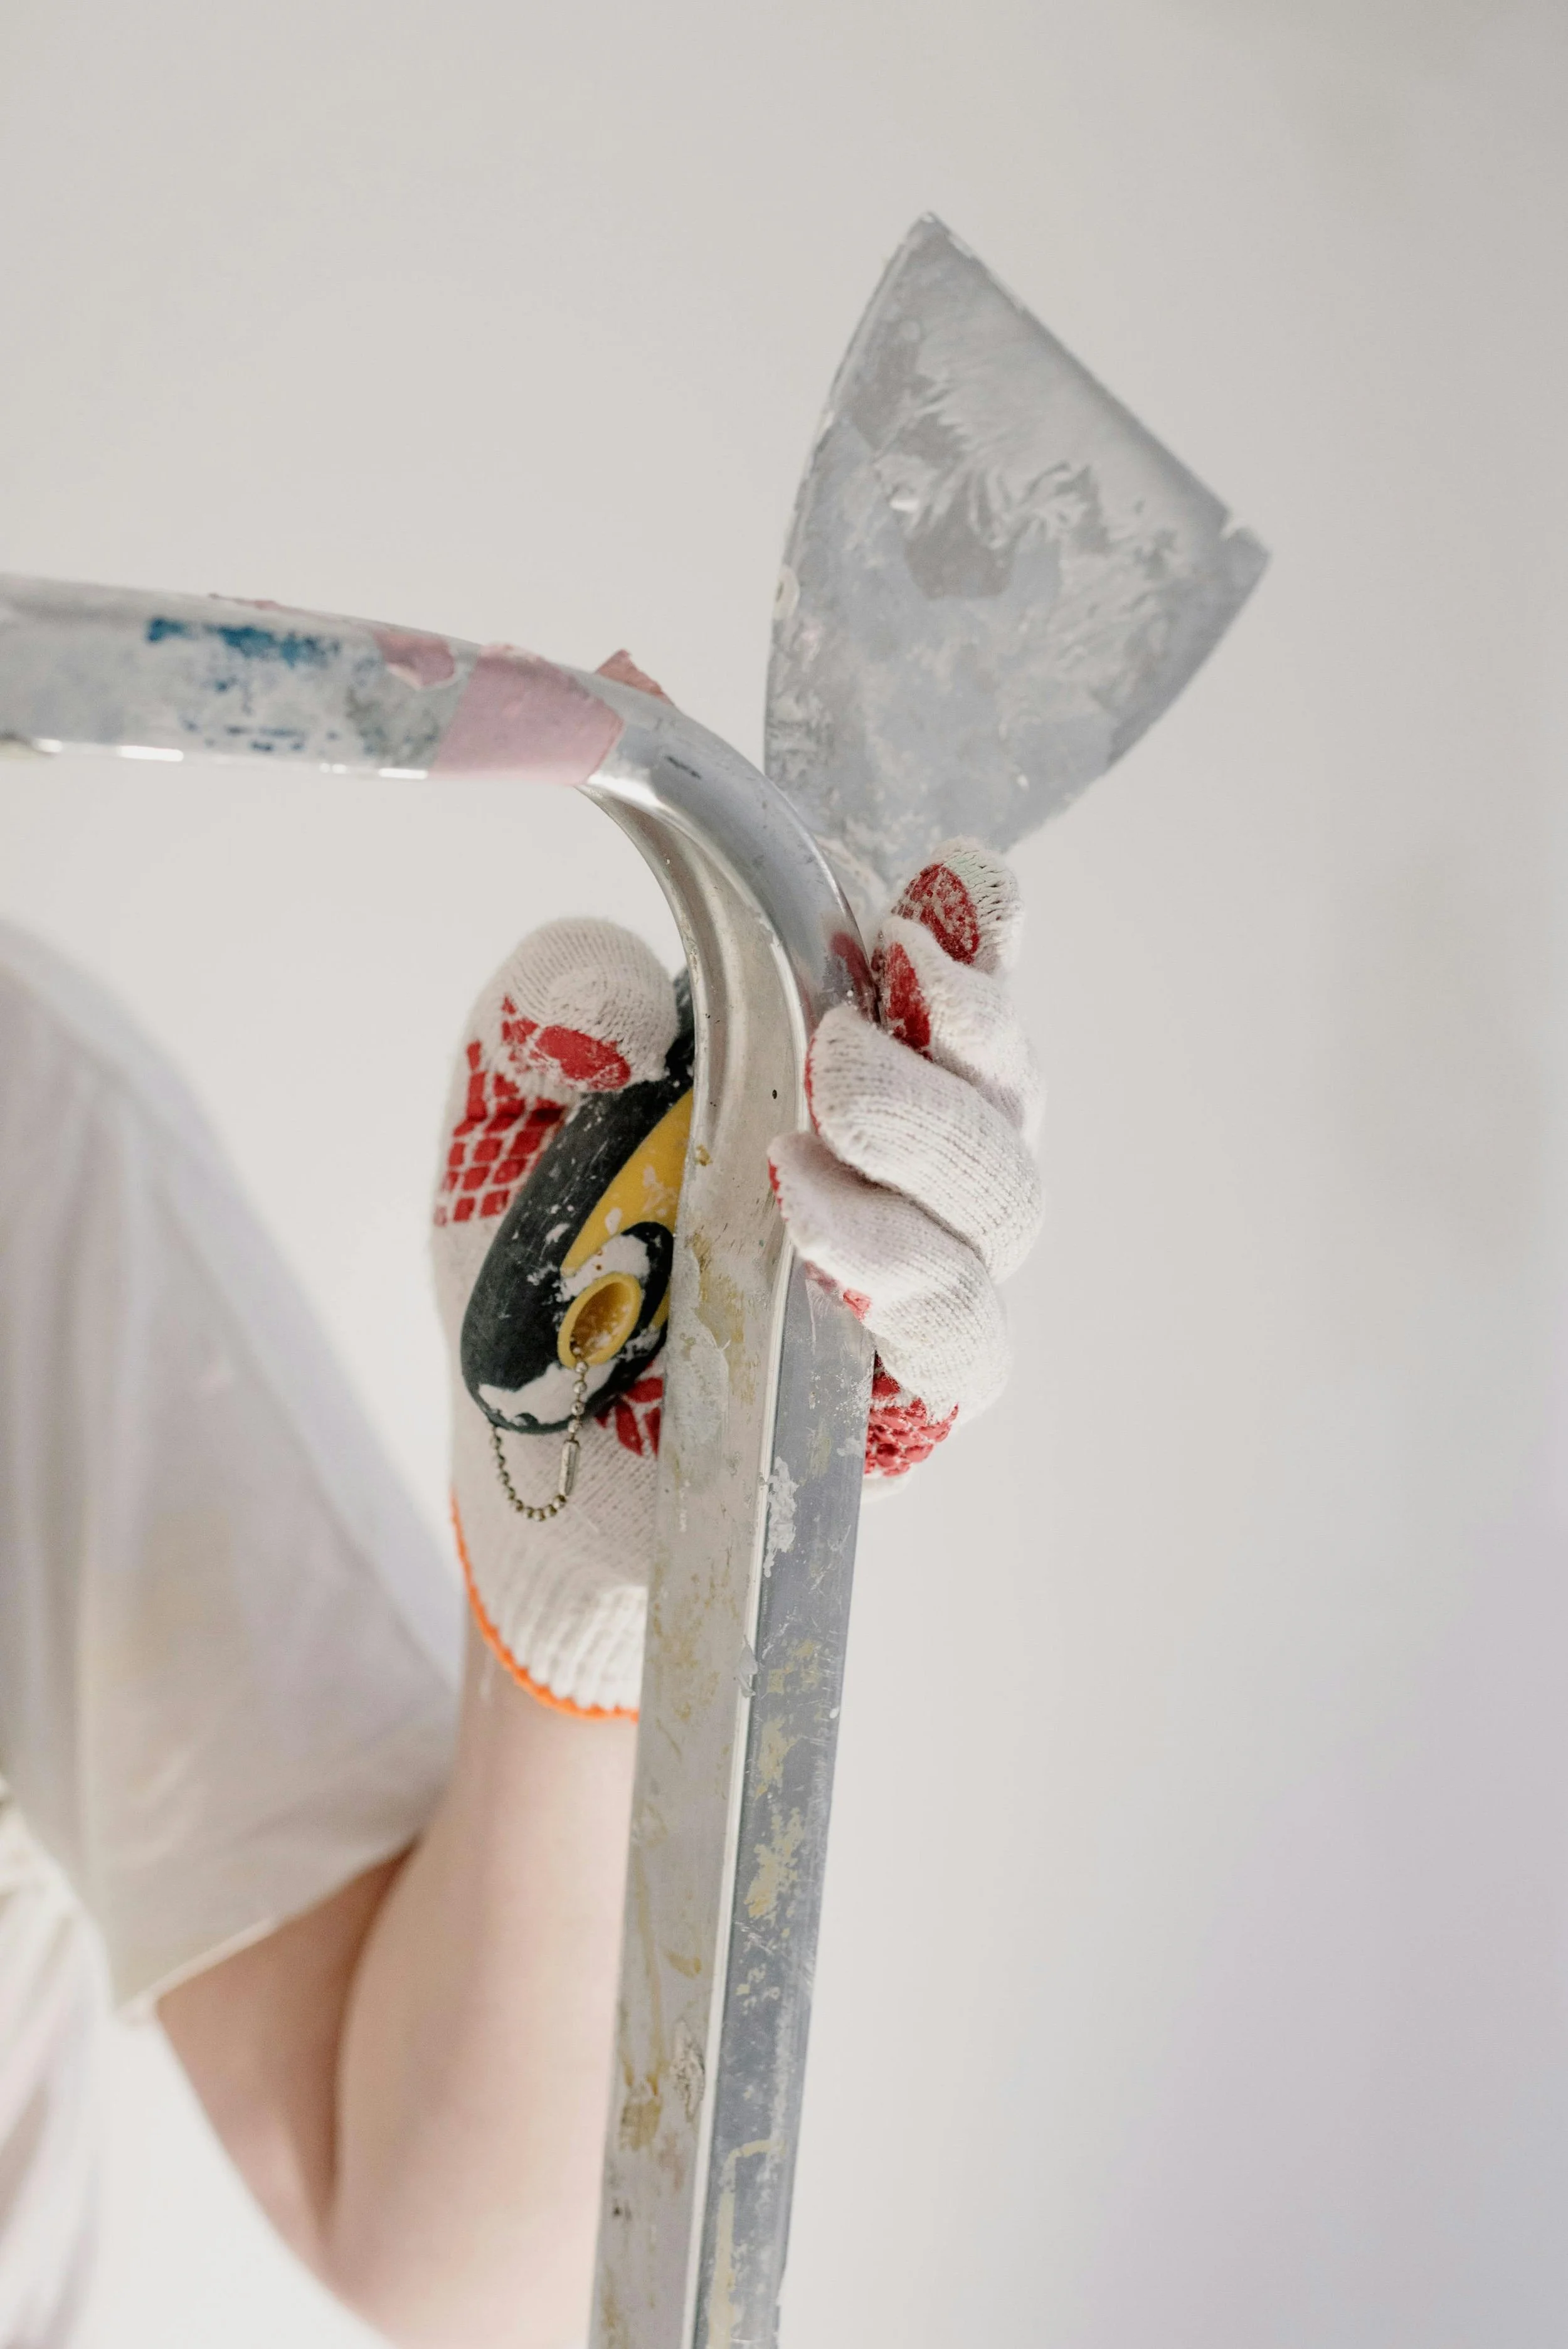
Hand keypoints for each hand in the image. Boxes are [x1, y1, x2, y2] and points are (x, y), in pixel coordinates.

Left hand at [432, 802, 1041, 1713]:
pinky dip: (901, 1280)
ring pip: (1001, 1207)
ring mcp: (929, 1283)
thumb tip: (620, 985)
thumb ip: (554, 1013)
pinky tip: (816, 1246)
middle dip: (961, 1039)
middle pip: (1005, 1087)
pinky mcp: (913, 1402)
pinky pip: (960, 1341)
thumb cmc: (553, 1261)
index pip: (950, 979)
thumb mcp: (516, 1106)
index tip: (941, 888)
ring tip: (800, 1145)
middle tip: (845, 1033)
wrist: (527, 1455)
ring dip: (921, 1154)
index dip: (975, 927)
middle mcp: (918, 1167)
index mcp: (850, 1064)